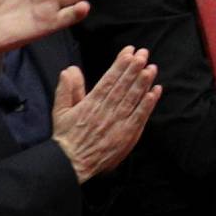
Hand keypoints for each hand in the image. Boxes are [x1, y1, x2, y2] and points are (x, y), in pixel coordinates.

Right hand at [51, 48, 158, 181]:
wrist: (71, 163)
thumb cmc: (66, 137)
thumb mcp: (60, 111)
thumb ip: (66, 89)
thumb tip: (69, 70)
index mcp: (91, 103)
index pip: (109, 79)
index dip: (120, 64)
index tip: (129, 51)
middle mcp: (106, 110)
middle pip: (123, 85)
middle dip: (134, 68)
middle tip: (144, 54)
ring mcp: (117, 122)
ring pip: (133, 98)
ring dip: (143, 82)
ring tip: (151, 68)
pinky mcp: (126, 135)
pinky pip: (139, 116)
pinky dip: (148, 104)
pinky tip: (155, 92)